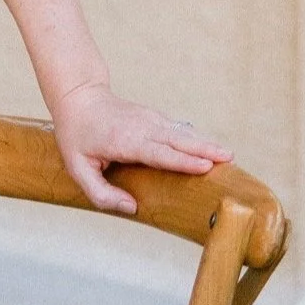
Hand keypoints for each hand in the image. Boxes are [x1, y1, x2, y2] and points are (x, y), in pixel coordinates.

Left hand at [49, 80, 229, 215]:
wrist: (77, 96)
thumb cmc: (76, 135)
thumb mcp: (77, 168)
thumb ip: (101, 193)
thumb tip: (132, 207)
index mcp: (123, 141)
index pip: (157, 152)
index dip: (181, 160)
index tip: (205, 165)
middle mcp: (140, 127)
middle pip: (175, 140)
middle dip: (202, 149)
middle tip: (228, 158)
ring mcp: (149, 119)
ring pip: (180, 132)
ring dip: (204, 142)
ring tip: (228, 154)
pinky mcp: (154, 118)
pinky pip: (178, 129)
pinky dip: (196, 138)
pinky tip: (211, 147)